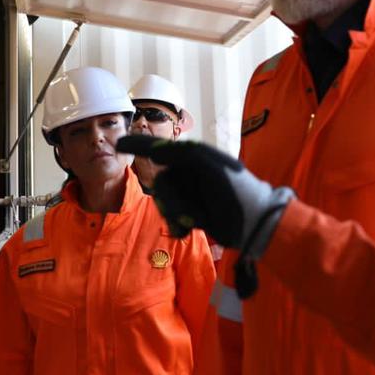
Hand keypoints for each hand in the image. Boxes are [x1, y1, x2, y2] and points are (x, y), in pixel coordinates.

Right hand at [116, 135, 292, 254]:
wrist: (254, 224)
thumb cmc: (236, 190)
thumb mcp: (211, 166)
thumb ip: (183, 154)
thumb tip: (157, 152)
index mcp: (195, 157)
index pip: (161, 147)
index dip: (139, 145)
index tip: (119, 143)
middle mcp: (191, 173)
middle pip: (161, 183)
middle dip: (171, 200)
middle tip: (189, 213)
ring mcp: (192, 193)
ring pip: (165, 202)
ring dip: (176, 213)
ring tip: (194, 222)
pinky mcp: (193, 212)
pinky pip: (172, 217)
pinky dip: (178, 224)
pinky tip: (189, 231)